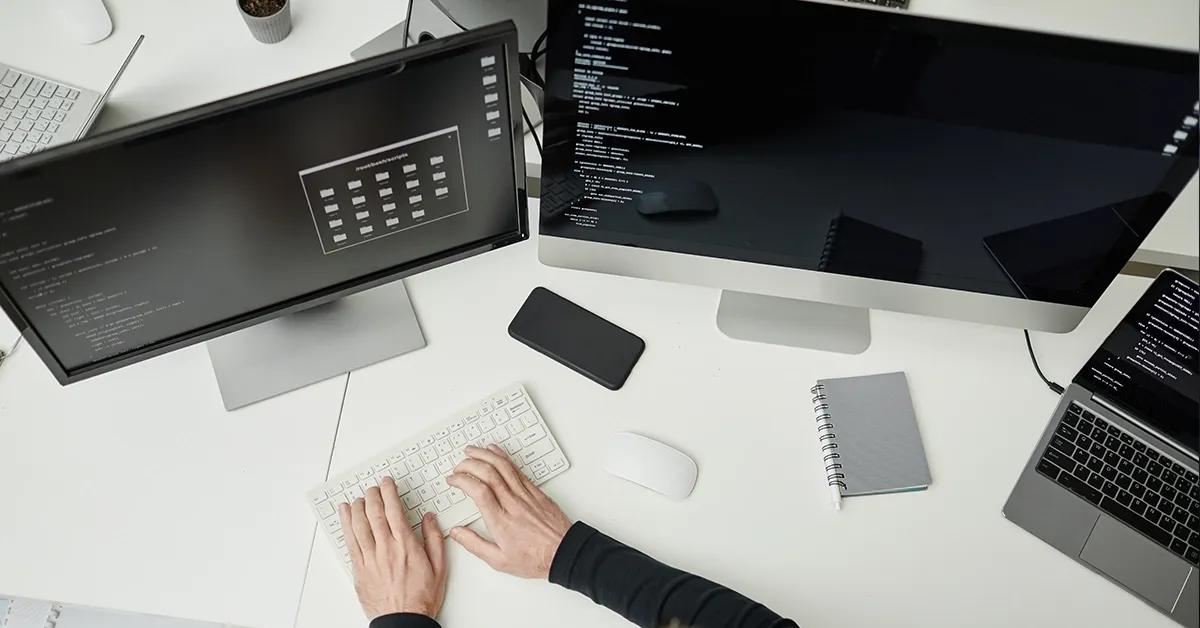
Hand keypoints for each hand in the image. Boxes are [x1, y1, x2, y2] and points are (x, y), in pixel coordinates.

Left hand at [339, 476, 447, 619]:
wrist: (403, 621)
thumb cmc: (421, 598)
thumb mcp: (439, 567)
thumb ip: (434, 539)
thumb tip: (429, 518)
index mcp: (407, 546)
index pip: (394, 510)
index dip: (389, 492)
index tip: (387, 483)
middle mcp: (386, 548)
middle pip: (375, 513)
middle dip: (373, 495)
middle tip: (373, 487)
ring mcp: (370, 559)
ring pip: (359, 524)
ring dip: (358, 507)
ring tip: (359, 497)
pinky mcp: (359, 569)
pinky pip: (350, 541)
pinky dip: (346, 524)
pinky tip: (345, 514)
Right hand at [446, 445, 572, 578]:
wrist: (564, 553)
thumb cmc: (535, 559)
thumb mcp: (499, 561)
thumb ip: (474, 544)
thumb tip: (456, 532)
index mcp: (501, 521)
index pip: (478, 491)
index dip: (462, 480)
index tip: (452, 480)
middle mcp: (513, 504)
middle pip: (488, 473)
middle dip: (469, 463)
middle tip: (458, 465)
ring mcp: (526, 495)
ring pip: (503, 466)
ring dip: (485, 454)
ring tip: (472, 451)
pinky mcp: (536, 491)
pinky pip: (517, 469)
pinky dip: (504, 458)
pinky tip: (495, 453)